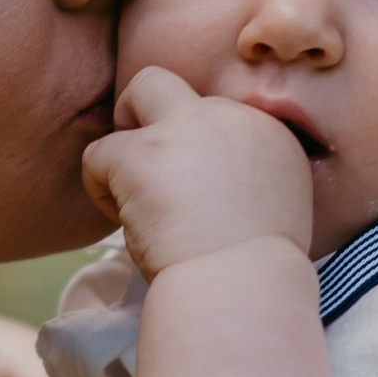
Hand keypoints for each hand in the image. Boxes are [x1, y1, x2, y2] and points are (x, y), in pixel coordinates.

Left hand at [82, 66, 313, 276]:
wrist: (241, 290)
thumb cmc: (256, 272)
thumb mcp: (279, 210)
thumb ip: (253, 181)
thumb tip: (216, 185)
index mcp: (269, 133)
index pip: (218, 117)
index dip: (197, 154)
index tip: (199, 200)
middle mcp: (230, 117)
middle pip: (173, 86)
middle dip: (151, 115)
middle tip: (148, 168)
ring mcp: (183, 129)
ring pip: (138, 93)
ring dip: (128, 146)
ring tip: (137, 201)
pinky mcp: (141, 152)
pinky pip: (98, 153)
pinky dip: (100, 188)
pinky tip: (125, 222)